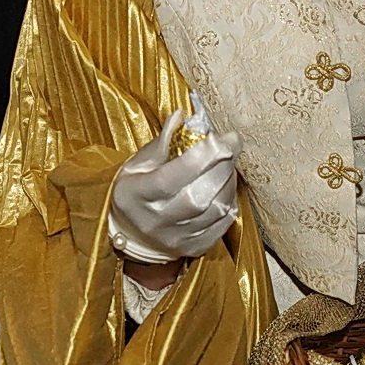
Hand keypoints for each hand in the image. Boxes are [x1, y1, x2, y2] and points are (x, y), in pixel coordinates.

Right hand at [109, 108, 240, 262]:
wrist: (132, 233)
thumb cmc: (136, 190)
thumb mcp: (138, 164)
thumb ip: (162, 143)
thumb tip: (182, 116)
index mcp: (137, 195)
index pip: (171, 178)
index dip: (201, 156)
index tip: (224, 137)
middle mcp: (156, 221)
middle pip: (198, 195)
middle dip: (222, 165)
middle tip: (232, 144)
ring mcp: (176, 238)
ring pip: (214, 210)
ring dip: (229, 181)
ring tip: (228, 163)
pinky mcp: (194, 248)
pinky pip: (222, 224)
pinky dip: (230, 201)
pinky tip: (226, 186)